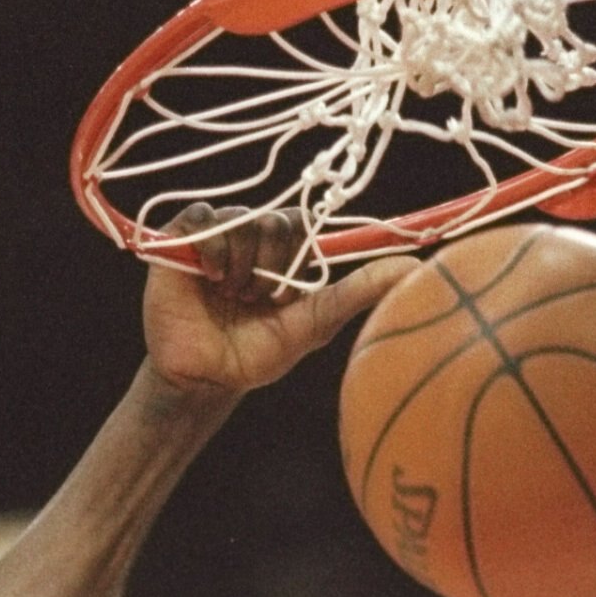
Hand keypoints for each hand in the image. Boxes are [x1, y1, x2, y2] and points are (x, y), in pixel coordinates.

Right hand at [143, 206, 410, 398]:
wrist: (205, 378)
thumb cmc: (256, 354)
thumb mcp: (314, 323)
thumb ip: (359, 293)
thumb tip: (415, 270)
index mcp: (282, 253)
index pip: (300, 223)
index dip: (296, 253)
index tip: (284, 295)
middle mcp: (250, 237)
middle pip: (275, 219)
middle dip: (269, 266)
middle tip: (253, 299)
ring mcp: (215, 234)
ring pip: (242, 219)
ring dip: (240, 266)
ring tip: (228, 295)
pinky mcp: (180, 236)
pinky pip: (204, 218)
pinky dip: (212, 250)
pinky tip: (208, 278)